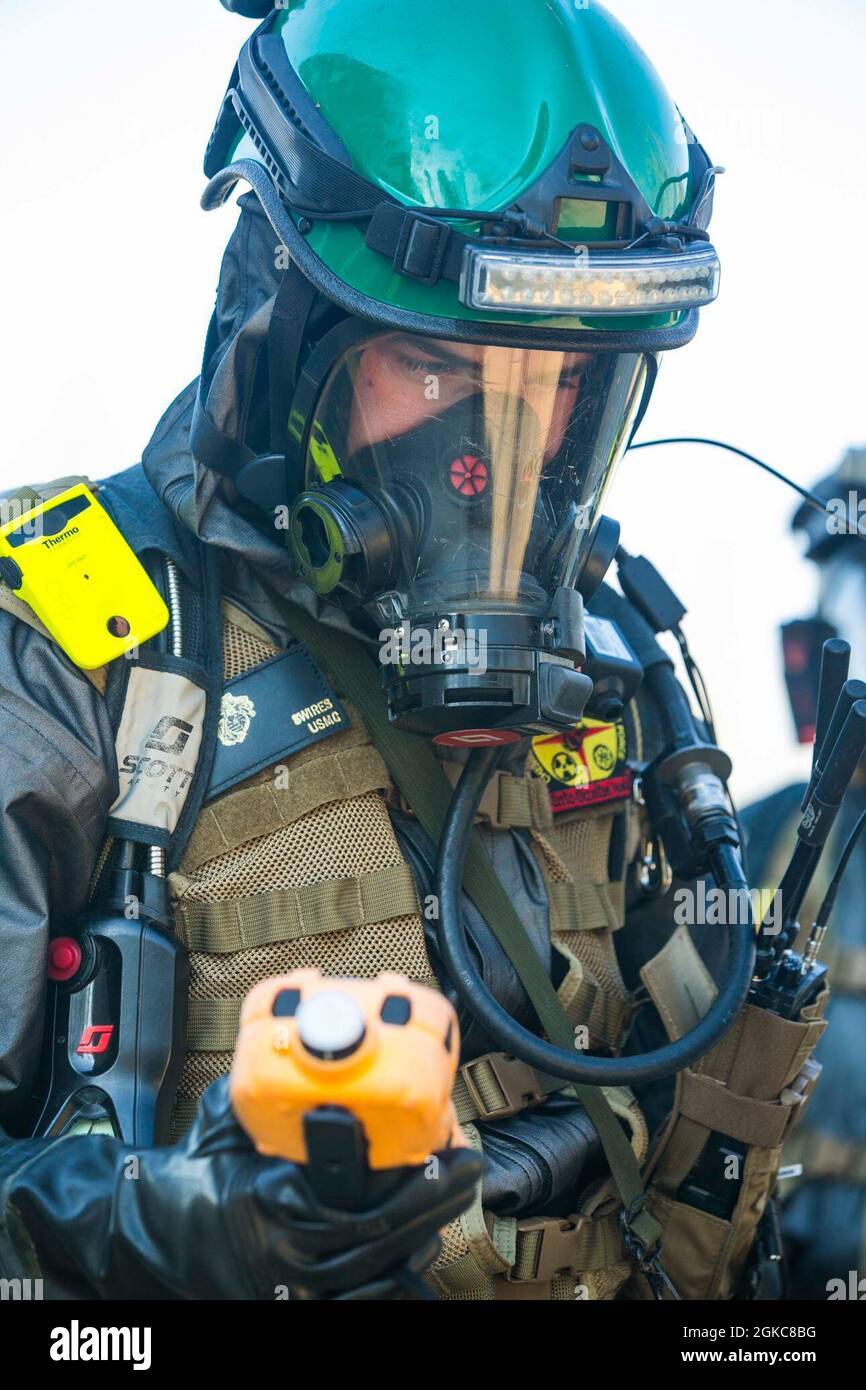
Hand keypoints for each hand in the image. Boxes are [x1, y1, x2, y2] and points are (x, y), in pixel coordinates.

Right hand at [1, 1076, 480, 1299]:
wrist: (149, 1234)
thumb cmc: (188, 1176)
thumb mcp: (226, 1121)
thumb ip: (270, 1093)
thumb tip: (306, 1046)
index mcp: (275, 1204)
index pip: (363, 1198)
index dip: (415, 1177)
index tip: (447, 1146)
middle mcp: (293, 1252)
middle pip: (386, 1233)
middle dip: (436, 1197)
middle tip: (466, 1163)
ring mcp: (299, 1283)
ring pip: (383, 1267)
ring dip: (425, 1229)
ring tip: (454, 1193)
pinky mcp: (301, 1298)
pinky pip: (365, 1294)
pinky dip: (398, 1272)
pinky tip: (423, 1241)